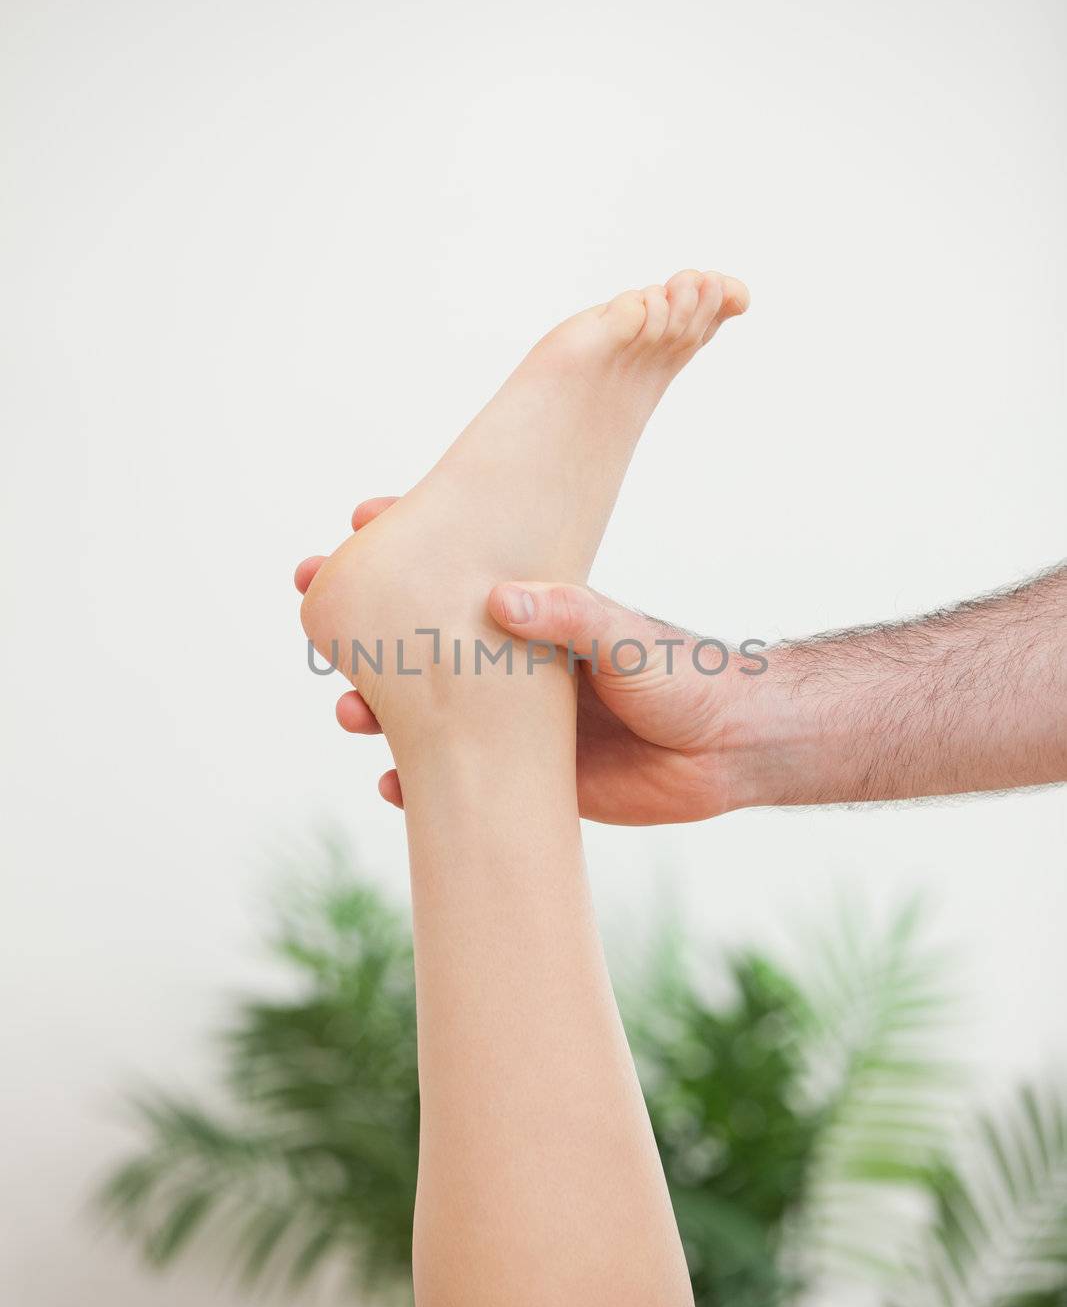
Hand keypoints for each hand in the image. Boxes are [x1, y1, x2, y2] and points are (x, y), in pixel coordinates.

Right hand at [296, 498, 770, 824]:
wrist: (729, 753)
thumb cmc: (686, 676)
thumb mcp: (627, 637)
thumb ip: (571, 616)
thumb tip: (502, 597)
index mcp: (531, 613)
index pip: (456, 567)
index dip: (405, 541)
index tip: (358, 520)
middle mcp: (507, 662)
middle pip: (416, 639)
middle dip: (362, 626)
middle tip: (315, 606)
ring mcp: (507, 722)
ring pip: (419, 711)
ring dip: (374, 707)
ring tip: (349, 709)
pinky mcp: (518, 778)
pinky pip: (448, 780)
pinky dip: (412, 785)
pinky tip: (389, 786)